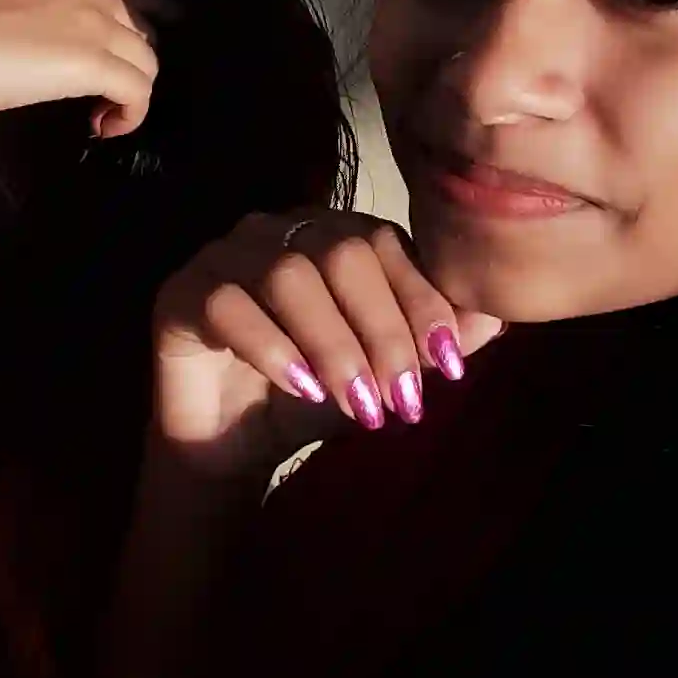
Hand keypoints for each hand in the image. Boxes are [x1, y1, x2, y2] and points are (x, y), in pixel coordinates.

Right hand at [0, 0, 160, 138]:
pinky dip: (131, 113)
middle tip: (95, 84)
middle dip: (121, 53)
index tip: (91, 46)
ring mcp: (91, 19)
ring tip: (99, 111)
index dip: (109, 17)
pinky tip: (102, 127)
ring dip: (128, 88)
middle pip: (135, 18)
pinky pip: (140, 89)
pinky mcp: (93, 62)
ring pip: (145, 56)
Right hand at [153, 211, 501, 478]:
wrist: (232, 447)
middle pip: (340, 252)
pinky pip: (228, 304)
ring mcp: (224, 255)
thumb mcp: (382, 373)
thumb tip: (496, 318)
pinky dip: (273, 347)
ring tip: (357, 406)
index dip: (421, 301)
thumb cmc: (311, 397)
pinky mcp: (180, 293)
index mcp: (332, 234)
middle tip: (401, 398)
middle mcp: (279, 230)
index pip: (386, 244)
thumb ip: (433, 343)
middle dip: (381, 329)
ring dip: (333, 345)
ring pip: (288, 275)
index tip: (449, 365)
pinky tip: (300, 389)